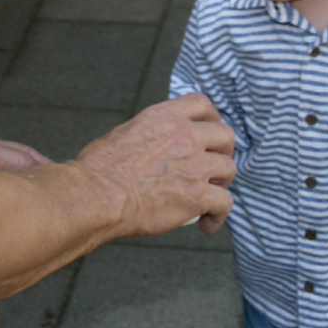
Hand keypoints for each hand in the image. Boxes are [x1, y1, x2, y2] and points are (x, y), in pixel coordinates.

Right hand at [75, 94, 235, 236]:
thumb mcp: (125, 132)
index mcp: (165, 117)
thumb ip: (150, 133)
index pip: (202, 104)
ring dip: (222, 183)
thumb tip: (153, 143)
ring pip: (229, 169)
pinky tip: (207, 224)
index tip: (209, 133)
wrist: (98, 195)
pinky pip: (224, 203)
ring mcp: (194, 164)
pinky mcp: (198, 194)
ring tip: (210, 197)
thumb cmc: (100, 168)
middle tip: (214, 167)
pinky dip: (218, 216)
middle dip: (224, 151)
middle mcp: (185, 135)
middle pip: (225, 135)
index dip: (212, 119)